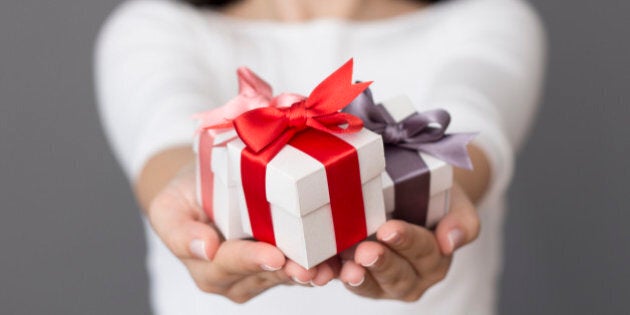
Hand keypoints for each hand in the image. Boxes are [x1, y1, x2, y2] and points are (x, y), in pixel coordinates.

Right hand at [146, 164, 337, 302]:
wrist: (202, 186)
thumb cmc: (185, 195)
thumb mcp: (168, 209)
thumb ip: (179, 232)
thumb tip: (205, 248)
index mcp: (209, 266)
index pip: (230, 265)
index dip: (253, 261)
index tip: (275, 255)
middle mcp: (237, 277)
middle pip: (266, 275)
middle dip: (291, 272)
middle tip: (313, 268)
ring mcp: (263, 272)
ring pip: (289, 274)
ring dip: (313, 272)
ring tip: (333, 267)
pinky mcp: (285, 260)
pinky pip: (304, 262)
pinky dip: (324, 261)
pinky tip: (342, 257)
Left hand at [338, 183, 479, 300]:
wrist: (410, 193)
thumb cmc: (433, 195)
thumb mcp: (455, 202)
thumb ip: (462, 222)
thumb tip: (451, 241)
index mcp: (434, 259)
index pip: (423, 251)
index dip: (407, 242)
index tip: (389, 230)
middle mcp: (410, 276)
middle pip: (397, 275)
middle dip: (381, 264)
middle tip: (366, 251)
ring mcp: (381, 280)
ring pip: (369, 285)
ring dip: (355, 278)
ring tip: (346, 270)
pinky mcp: (355, 276)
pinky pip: (342, 279)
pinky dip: (330, 276)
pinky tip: (319, 272)